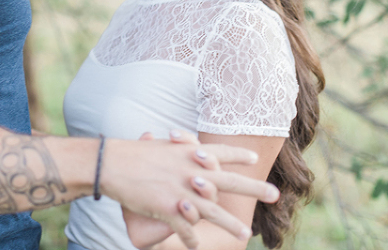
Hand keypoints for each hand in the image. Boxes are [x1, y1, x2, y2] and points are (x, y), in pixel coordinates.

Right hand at [105, 131, 276, 248]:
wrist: (111, 163)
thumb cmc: (132, 153)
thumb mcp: (161, 147)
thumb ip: (178, 151)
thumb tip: (189, 148)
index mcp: (189, 153)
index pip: (220, 153)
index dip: (238, 156)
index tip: (255, 160)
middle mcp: (191, 171)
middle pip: (229, 181)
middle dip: (254, 188)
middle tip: (275, 195)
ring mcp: (181, 191)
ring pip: (214, 211)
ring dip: (231, 224)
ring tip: (247, 234)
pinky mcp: (169, 209)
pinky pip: (186, 228)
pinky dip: (191, 238)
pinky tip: (196, 245)